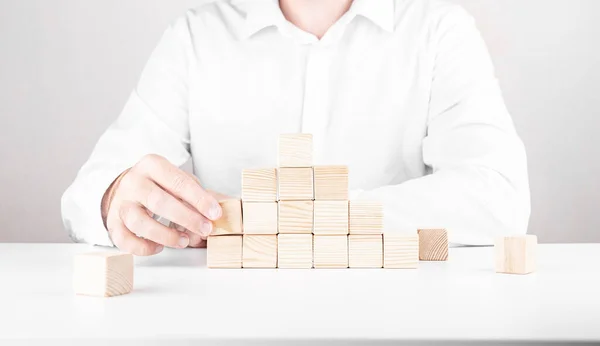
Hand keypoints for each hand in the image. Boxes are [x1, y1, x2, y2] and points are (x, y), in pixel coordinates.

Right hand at [102, 154, 221, 255]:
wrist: (126, 187)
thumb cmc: (159, 185)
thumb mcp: (177, 179)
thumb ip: (194, 194)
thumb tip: (213, 214)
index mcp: (152, 165)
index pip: (178, 181)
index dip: (199, 199)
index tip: (215, 213)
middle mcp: (133, 182)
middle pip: (159, 201)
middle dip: (186, 218)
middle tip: (205, 229)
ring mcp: (121, 202)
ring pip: (139, 222)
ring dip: (166, 235)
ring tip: (184, 241)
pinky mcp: (112, 222)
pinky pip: (124, 240)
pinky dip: (142, 247)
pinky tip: (159, 247)